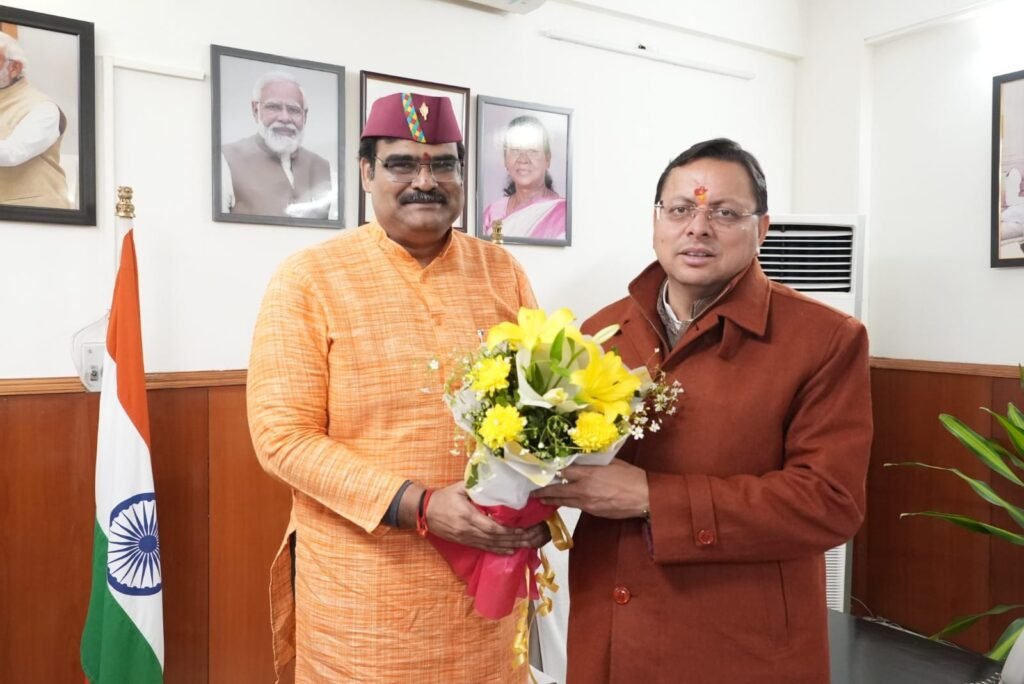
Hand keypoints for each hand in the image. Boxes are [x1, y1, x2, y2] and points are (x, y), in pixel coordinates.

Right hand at [426, 482, 540, 554]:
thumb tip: (496, 482)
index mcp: (467, 516)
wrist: (423, 511)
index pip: (491, 527)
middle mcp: (467, 530)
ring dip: (508, 546)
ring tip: (524, 545)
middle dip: (513, 539)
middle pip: (494, 538)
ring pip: (490, 545)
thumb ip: (477, 487)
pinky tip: (509, 551)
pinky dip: (497, 550)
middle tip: (529, 537)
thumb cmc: (442, 497)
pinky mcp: (463, 542)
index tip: (522, 528)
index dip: (508, 531)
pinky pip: (483, 548)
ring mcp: (465, 538)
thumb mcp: (459, 487)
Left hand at [533, 460, 649, 519]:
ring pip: (565, 502)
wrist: (645, 498)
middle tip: (533, 492)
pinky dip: (569, 504)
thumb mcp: (612, 462)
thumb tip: (583, 459)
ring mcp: (588, 503)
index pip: (564, 471)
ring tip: (542, 499)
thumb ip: (595, 462)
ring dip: (553, 500)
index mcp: (589, 474)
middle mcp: (585, 490)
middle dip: (544, 491)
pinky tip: (564, 502)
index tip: (543, 470)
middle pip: (558, 490)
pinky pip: (578, 507)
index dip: (552, 471)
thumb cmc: (632, 477)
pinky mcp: (594, 512)